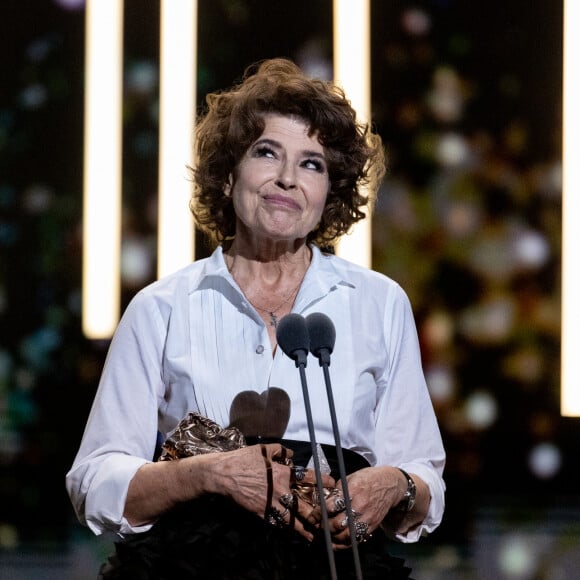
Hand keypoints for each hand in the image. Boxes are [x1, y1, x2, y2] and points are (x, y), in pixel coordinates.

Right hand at [212, 443, 334, 541]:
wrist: (224, 475)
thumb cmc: (243, 459)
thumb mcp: (264, 448)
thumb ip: (281, 451)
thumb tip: (291, 455)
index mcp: (282, 473)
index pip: (307, 478)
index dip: (322, 481)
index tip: (332, 483)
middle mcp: (279, 491)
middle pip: (302, 505)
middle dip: (316, 512)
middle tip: (327, 518)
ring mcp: (269, 504)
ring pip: (290, 519)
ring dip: (303, 528)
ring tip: (314, 536)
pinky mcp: (260, 512)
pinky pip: (275, 522)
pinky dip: (284, 528)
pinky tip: (291, 533)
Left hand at [322, 466, 402, 549]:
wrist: (390, 485)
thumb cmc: (368, 479)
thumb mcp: (350, 478)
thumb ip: (337, 490)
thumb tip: (323, 500)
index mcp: (352, 490)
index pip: (331, 506)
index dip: (319, 513)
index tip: (313, 515)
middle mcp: (360, 505)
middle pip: (337, 523)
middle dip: (324, 527)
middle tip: (317, 526)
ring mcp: (367, 518)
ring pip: (346, 535)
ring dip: (333, 538)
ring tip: (326, 535)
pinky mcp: (372, 526)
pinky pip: (356, 539)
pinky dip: (344, 543)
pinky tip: (337, 541)